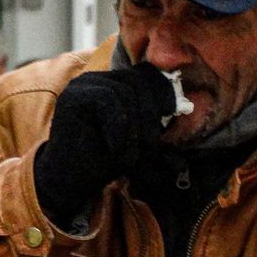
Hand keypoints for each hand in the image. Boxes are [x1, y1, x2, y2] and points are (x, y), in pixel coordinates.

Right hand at [32, 63, 176, 222]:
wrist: (69, 181)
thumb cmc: (103, 161)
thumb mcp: (139, 144)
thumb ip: (157, 133)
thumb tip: (187, 136)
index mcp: (115, 84)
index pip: (146, 76)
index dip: (162, 94)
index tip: (170, 116)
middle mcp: (99, 79)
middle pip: (139, 82)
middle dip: (150, 116)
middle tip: (150, 145)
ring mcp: (84, 85)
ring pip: (125, 93)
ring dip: (134, 129)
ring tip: (128, 155)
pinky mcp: (74, 96)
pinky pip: (108, 101)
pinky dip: (119, 130)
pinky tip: (116, 151)